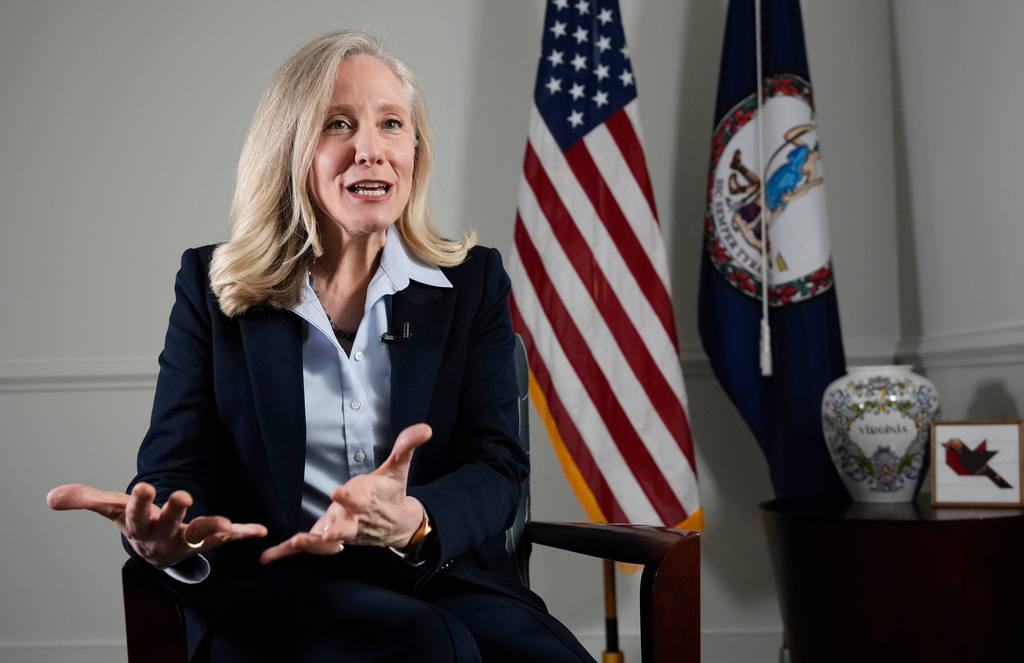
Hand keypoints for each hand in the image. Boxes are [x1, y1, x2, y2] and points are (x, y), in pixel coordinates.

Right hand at [47, 482, 267, 566]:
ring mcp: (187, 539)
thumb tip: (52, 497)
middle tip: (185, 496)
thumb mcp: (111, 508)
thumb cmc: (136, 522)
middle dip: (176, 511)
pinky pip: (227, 539)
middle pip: (169, 523)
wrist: (156, 551)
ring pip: (199, 535)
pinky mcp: (209, 540)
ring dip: (213, 528)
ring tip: (226, 523)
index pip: (137, 513)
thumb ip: (85, 499)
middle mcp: (164, 534)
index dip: (141, 501)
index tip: (145, 486)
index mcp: (140, 524)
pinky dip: (244, 534)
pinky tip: (260, 531)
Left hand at [260, 423, 431, 563]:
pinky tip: (268, 556)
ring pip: (327, 541)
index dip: (349, 495)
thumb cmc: (392, 492)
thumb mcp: (398, 468)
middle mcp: (355, 519)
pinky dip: (287, 553)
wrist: (397, 525)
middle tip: (326, 533)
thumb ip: (406, 446)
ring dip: (312, 544)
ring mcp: (341, 532)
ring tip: (297, 543)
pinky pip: (308, 547)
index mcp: (369, 500)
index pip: (359, 496)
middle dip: (336, 529)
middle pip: (345, 526)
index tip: (338, 491)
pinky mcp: (329, 539)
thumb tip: (424, 428)